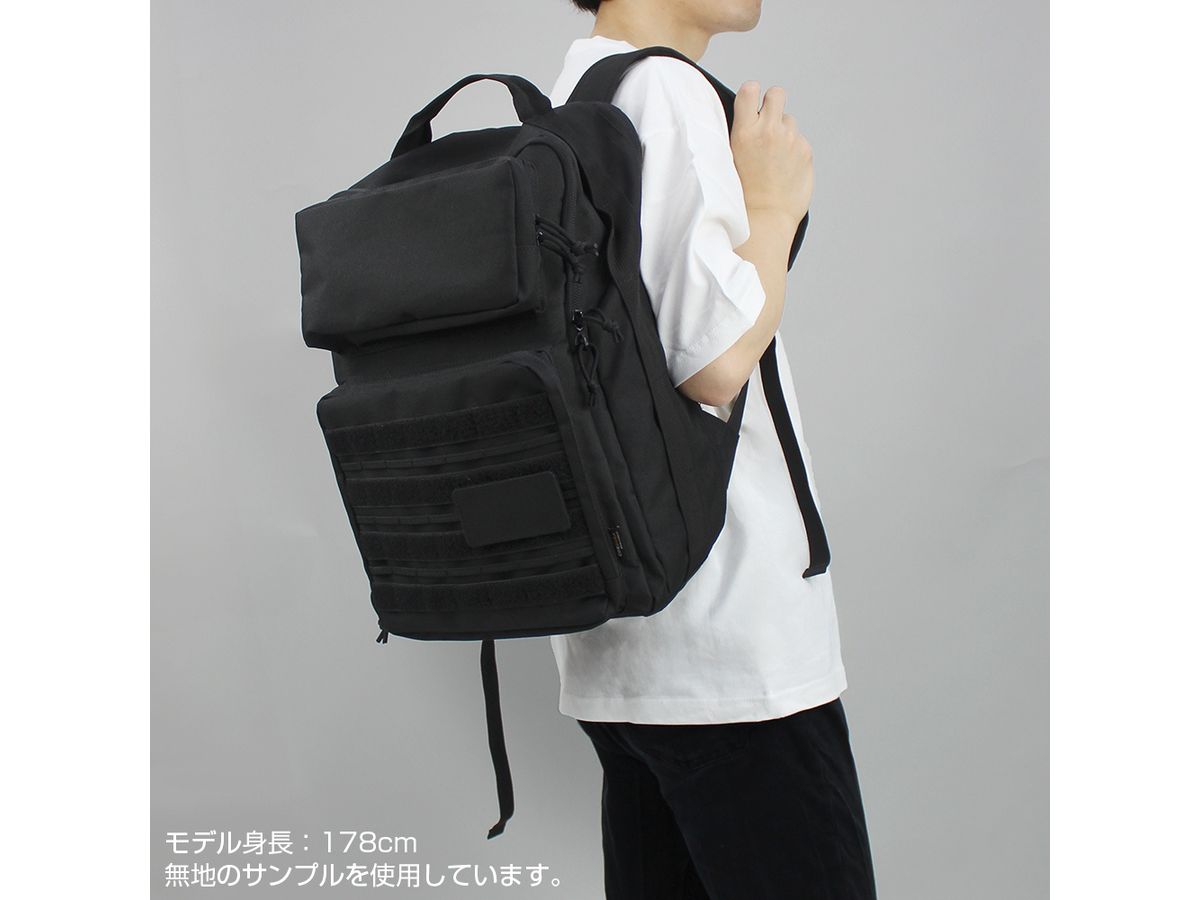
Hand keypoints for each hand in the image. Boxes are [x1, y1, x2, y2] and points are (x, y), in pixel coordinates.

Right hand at [730, 81, 813, 228]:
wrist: (765, 219)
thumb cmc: (743, 194)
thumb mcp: (731, 160)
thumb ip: (743, 134)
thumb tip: (751, 117)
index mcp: (744, 132)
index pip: (750, 89)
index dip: (751, 94)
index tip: (751, 105)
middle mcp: (768, 131)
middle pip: (776, 94)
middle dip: (772, 103)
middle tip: (768, 122)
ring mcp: (790, 139)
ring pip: (789, 120)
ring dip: (783, 131)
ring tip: (775, 157)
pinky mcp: (805, 150)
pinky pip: (800, 140)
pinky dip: (794, 150)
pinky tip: (785, 169)